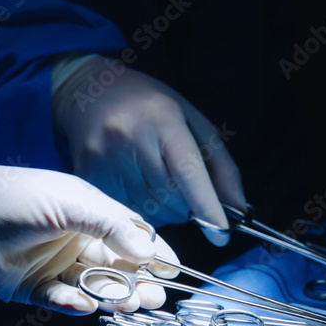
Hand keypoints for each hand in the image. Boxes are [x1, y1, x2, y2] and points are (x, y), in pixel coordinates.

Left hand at [0, 165, 179, 313]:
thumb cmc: (15, 197)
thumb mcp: (68, 202)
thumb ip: (110, 224)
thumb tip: (151, 249)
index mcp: (89, 212)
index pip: (133, 234)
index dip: (156, 253)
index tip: (176, 273)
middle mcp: (77, 239)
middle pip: (119, 265)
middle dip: (140, 281)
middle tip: (155, 298)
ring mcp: (56, 264)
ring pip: (95, 285)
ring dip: (113, 295)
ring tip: (128, 304)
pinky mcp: (34, 288)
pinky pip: (61, 300)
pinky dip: (73, 304)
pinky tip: (82, 305)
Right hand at [52, 55, 245, 244]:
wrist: (90, 92)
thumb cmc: (149, 107)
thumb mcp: (192, 121)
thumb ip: (219, 165)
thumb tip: (239, 209)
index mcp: (162, 118)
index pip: (188, 171)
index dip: (207, 207)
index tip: (222, 233)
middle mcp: (130, 138)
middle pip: (170, 198)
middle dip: (187, 207)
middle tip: (185, 193)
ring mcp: (104, 158)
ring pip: (149, 210)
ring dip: (165, 210)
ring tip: (159, 184)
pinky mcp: (87, 175)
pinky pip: (124, 211)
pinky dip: (140, 209)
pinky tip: (137, 186)